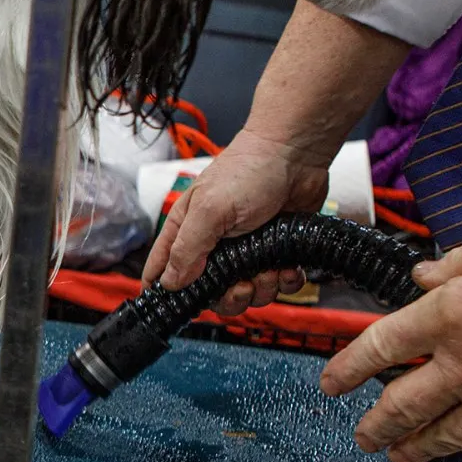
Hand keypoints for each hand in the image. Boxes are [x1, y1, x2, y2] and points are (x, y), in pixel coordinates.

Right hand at [142, 129, 331, 313]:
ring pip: (248, 292)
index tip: (180, 308)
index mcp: (187, 232)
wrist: (297, 154)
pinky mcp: (276, 252)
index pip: (164, 270)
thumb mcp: (210, 210)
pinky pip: (278, 284)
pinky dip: (286, 282)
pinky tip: (288, 267)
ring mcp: (247, 250)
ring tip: (271, 268)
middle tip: (243, 285)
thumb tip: (170, 284)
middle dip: (230, 297)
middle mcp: (214, 245)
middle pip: (211, 293)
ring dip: (262, 288)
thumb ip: (188, 249)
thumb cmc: (249, 171)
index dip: (167, 293)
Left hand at [319, 218, 461, 461]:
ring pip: (445, 435)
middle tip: (362, 436)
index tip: (331, 383)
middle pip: (402, 407)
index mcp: (451, 315)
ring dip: (416, 447)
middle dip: (374, 426)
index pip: (379, 347)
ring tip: (400, 455)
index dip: (347, 368)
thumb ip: (456, 265)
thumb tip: (425, 278)